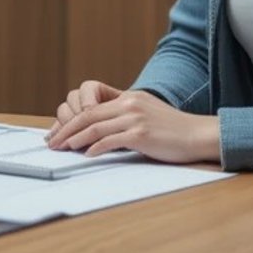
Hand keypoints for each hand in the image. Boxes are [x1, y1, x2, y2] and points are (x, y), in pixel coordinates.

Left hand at [46, 87, 218, 163]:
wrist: (199, 134)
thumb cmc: (174, 130)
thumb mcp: (147, 113)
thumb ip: (125, 116)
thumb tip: (100, 132)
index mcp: (129, 97)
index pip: (92, 108)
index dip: (71, 121)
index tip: (59, 133)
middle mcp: (129, 104)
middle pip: (88, 116)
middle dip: (66, 130)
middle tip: (53, 142)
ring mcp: (135, 118)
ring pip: (95, 128)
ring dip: (75, 139)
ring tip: (63, 148)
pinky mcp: (141, 134)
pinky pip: (111, 141)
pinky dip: (95, 148)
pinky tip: (86, 155)